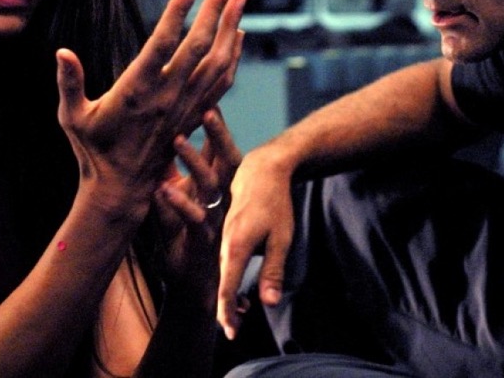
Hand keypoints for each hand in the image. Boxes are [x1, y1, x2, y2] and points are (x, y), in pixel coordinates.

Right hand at [56, 0, 245, 218]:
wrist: (122, 189)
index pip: (162, 45)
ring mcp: (185, 106)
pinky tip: (238, 35)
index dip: (177, 15)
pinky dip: (233, 57)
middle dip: (216, 11)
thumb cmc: (93, 150)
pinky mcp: (195, 115)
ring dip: (230, 29)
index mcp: (137, 91)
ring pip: (217, 63)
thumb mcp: (72, 118)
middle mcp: (167, 96)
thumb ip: (69, 83)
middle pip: (198, 47)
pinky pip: (221, 82)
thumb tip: (62, 52)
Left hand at [156, 107, 242, 294]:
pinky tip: (164, 189)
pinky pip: (194, 217)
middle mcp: (219, 197)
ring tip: (177, 140)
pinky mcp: (204, 239)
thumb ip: (167, 174)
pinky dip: (179, 202)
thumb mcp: (172, 199)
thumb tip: (155, 143)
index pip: (218, 147)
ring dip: (194, 161)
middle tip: (207, 106)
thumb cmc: (182, 238)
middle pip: (226, 158)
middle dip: (218, 133)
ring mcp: (215, 217)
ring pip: (212, 184)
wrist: (192, 285)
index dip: (215, 123)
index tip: (207, 94)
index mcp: (213, 185)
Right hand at [217, 143, 295, 340]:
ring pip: (223, 270)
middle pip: (222, 283)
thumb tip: (270, 303)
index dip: (228, 314)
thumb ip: (272, 271)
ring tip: (238, 314)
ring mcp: (224, 235)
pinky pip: (226, 258)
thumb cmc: (275, 203)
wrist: (262, 168)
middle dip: (227, 308)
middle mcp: (224, 244)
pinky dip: (230, 275)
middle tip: (233, 331)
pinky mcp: (227, 229)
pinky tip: (238, 283)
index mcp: (235, 248)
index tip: (231, 335)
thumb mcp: (281, 238)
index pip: (227, 289)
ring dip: (228, 293)